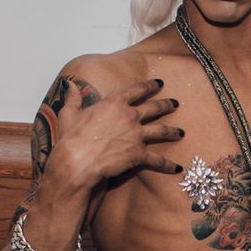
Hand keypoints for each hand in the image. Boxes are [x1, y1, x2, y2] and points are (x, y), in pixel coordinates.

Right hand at [49, 77, 185, 190]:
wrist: (77, 160)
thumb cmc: (71, 139)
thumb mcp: (69, 114)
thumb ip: (73, 98)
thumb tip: (70, 85)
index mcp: (114, 103)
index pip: (136, 90)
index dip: (149, 86)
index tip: (158, 83)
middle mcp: (129, 116)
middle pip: (154, 108)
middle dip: (166, 105)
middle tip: (175, 103)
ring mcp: (137, 135)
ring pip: (161, 131)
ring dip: (173, 131)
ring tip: (181, 132)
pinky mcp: (139, 154)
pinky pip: (158, 159)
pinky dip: (168, 164)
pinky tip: (177, 167)